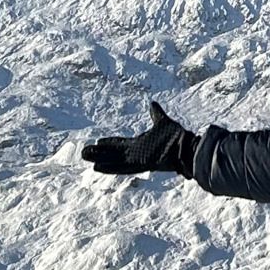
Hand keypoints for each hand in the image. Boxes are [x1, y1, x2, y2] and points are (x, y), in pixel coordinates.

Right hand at [82, 99, 196, 177]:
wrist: (186, 147)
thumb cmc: (177, 137)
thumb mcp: (163, 122)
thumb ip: (156, 114)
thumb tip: (152, 103)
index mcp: (140, 144)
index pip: (121, 144)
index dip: (110, 143)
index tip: (98, 141)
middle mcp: (136, 153)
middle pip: (113, 153)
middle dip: (99, 152)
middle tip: (83, 152)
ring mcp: (137, 159)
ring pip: (113, 160)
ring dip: (99, 159)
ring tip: (84, 157)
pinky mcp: (140, 164)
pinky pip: (121, 167)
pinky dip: (109, 167)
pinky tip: (97, 167)